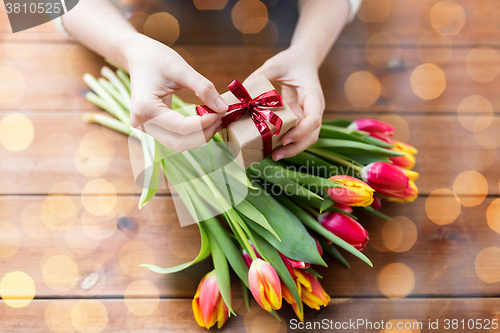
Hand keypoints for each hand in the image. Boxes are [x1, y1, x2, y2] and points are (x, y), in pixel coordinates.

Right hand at [124, 34, 227, 151]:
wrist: (138, 56)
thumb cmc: (157, 59)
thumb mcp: (182, 69)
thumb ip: (203, 88)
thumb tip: (223, 108)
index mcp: (145, 108)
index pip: (182, 127)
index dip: (206, 123)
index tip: (222, 112)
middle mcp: (141, 123)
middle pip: (180, 142)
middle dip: (204, 134)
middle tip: (221, 118)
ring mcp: (144, 128)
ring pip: (178, 144)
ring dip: (199, 136)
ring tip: (215, 120)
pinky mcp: (150, 128)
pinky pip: (174, 138)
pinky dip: (192, 134)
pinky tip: (205, 122)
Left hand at [245, 47, 324, 160]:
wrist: (303, 59)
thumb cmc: (291, 61)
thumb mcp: (276, 64)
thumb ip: (261, 74)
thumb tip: (242, 90)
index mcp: (313, 95)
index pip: (314, 119)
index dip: (301, 131)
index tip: (284, 138)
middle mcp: (314, 108)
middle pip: (312, 135)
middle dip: (295, 147)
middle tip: (276, 155)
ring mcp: (308, 115)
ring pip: (306, 138)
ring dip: (291, 149)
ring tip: (273, 156)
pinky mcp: (300, 118)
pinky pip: (296, 134)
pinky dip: (286, 142)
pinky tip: (271, 147)